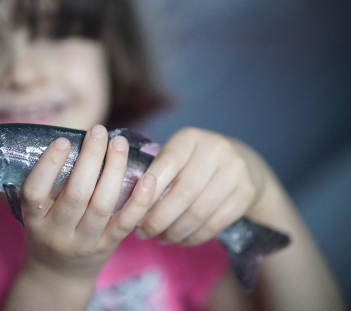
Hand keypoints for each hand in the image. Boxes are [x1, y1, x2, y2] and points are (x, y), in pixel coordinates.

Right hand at [19, 125, 155, 278]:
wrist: (59, 275)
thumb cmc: (48, 231)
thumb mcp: (37, 212)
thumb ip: (49, 184)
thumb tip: (77, 141)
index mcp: (34, 219)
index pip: (34, 191)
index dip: (49, 165)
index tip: (64, 140)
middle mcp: (57, 233)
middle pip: (76, 194)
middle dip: (90, 158)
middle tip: (99, 131)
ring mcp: (84, 242)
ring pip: (102, 204)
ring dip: (114, 170)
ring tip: (119, 144)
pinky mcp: (107, 247)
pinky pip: (126, 222)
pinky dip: (139, 200)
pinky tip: (147, 177)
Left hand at [136, 127, 269, 245]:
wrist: (245, 166)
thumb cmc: (196, 164)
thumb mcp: (178, 157)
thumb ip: (156, 173)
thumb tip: (129, 203)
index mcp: (190, 138)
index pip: (165, 164)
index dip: (148, 191)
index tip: (133, 211)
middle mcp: (215, 149)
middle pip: (182, 192)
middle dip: (158, 219)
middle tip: (143, 233)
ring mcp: (235, 170)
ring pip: (199, 211)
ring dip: (175, 232)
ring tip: (161, 239)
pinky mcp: (247, 192)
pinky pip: (216, 223)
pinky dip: (195, 237)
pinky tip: (182, 240)